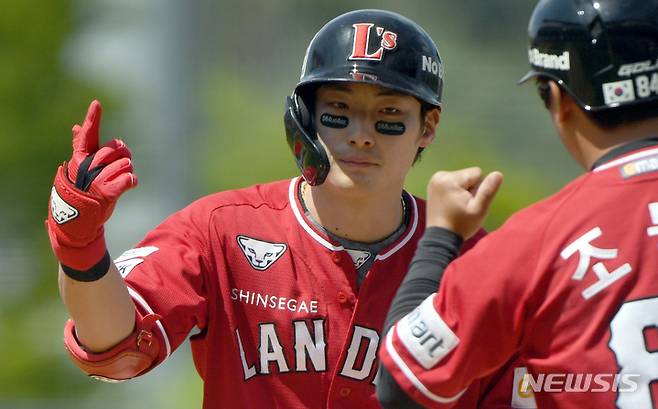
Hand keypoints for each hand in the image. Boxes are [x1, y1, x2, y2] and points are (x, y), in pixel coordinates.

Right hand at [47, 100, 137, 269]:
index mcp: (80, 157)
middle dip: (125, 155)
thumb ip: (81, 146)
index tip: (96, 103)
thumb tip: (75, 126)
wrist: (80, 221)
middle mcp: (87, 166)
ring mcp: (96, 179)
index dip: (92, 119)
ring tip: (120, 180)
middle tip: (121, 166)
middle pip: (117, 148)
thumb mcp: (80, 168)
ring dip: (128, 171)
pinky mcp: (107, 192)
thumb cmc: (83, 190)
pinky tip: (129, 185)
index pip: (87, 134)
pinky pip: (129, 178)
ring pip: (126, 163)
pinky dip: (132, 181)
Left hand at [425, 167, 502, 238]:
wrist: (441, 237)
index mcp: (450, 178)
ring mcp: (434, 180)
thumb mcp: (479, 209)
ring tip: (456, 207)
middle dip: (469, 189)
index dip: (478, 189)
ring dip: (462, 191)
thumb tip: (498, 174)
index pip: (477, 173)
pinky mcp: (433, 185)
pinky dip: (454, 192)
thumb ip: (488, 191)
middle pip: (468, 176)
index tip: (469, 203)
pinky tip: (450, 204)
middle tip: (462, 206)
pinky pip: (452, 183)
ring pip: (461, 179)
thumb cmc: (461, 224)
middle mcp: (440, 175)